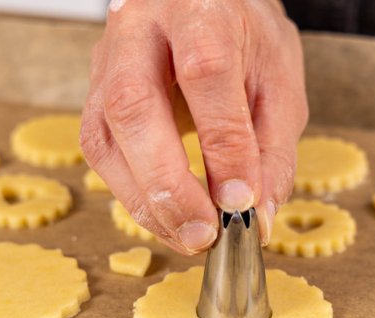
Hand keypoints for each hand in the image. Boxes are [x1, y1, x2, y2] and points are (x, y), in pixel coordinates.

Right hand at [80, 0, 307, 253]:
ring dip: (145, 201)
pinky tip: (167, 219)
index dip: (223, 146)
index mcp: (200, 11)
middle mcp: (141, 30)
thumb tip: (257, 218)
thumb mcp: (279, 84)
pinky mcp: (94, 96)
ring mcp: (107, 62)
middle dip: (168, 184)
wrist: (201, 6)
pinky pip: (101, 154)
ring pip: (104, 137)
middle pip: (134, 105)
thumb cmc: (243, 40)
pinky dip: (134, 197)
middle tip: (203, 234)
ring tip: (187, 237)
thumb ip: (273, 151)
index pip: (206, 74)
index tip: (240, 201)